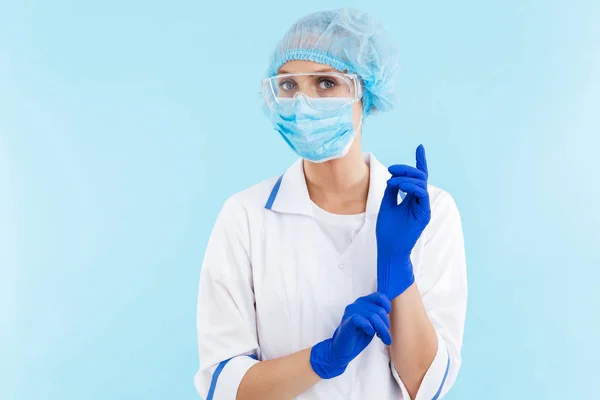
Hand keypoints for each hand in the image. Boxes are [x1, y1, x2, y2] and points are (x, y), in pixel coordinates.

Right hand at [310, 292, 391, 378]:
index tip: (386, 320)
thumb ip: (378, 315)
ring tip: (383, 338)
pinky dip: (369, 328)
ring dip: (381, 330)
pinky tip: (370, 333)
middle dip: (386, 325)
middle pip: (379, 310)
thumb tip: (390, 313)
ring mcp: (351, 311)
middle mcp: (357, 304)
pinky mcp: (348, 321)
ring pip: (373, 316)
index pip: (380, 296)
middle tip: (386, 336)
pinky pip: (362, 320)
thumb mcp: (372, 323)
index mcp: (363, 302)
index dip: (387, 307)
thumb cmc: (358, 336)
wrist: (342, 348)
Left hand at [376, 144, 430, 299]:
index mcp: (412, 198)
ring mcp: (423, 207)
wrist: (389, 249)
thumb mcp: (386, 205)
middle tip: (391, 169)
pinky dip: (412, 187)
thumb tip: (393, 178)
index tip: (420, 147)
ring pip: (421, 183)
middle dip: (406, 169)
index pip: (418, 177)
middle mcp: (419, 201)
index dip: (420, 162)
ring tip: (393, 181)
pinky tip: (400, 186)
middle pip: (419, 177)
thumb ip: (392, 190)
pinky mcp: (424, 214)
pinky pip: (422, 194)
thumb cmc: (387, 230)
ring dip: (406, 178)